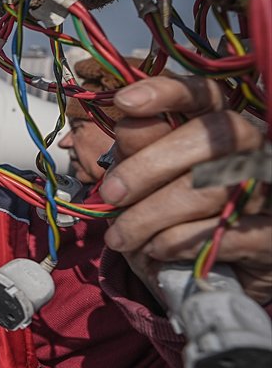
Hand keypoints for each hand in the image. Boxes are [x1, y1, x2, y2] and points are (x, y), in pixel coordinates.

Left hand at [99, 75, 270, 303]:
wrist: (206, 275)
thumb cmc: (168, 217)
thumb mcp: (144, 181)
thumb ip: (138, 150)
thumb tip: (133, 121)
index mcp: (218, 128)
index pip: (204, 95)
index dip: (168, 92)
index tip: (126, 102)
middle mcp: (251, 150)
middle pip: (209, 136)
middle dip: (147, 166)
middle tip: (111, 195)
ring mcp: (269, 189)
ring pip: (212, 188)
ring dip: (152, 216)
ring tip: (121, 237)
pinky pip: (225, 231)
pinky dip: (181, 241)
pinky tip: (156, 248)